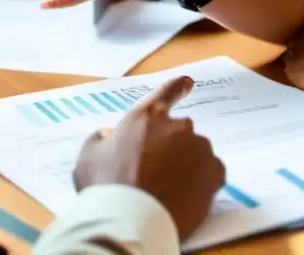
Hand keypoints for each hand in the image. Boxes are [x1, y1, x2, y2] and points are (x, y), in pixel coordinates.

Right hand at [73, 76, 224, 238]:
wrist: (130, 220)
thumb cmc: (106, 186)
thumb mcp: (89, 158)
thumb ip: (100, 140)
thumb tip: (106, 135)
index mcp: (148, 116)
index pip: (167, 92)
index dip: (177, 87)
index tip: (187, 82)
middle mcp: (178, 126)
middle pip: (180, 131)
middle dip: (172, 147)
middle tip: (156, 172)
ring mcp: (199, 148)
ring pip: (197, 153)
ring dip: (187, 165)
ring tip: (169, 190)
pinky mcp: (214, 172)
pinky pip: (213, 173)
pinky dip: (203, 181)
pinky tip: (187, 196)